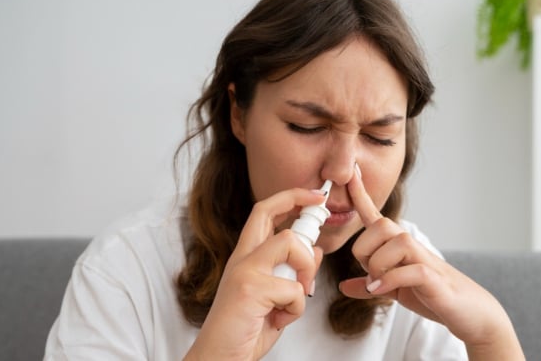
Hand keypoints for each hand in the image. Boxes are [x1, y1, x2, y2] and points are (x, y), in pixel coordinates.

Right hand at [185, 188, 324, 360]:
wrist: (220, 358)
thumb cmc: (245, 331)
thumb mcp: (276, 297)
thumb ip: (294, 272)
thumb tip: (316, 250)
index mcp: (246, 257)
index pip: (264, 212)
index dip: (290, 197)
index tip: (314, 196)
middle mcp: (242, 258)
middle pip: (267, 210)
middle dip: (299, 202)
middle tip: (319, 211)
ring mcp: (244, 270)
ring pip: (290, 243)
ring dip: (307, 268)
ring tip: (299, 294)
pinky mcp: (250, 288)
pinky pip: (294, 288)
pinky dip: (297, 307)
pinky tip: (280, 319)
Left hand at [338, 167, 523, 358]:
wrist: (472, 313)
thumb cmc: (435, 296)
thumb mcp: (396, 291)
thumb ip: (371, 285)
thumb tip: (345, 285)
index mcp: (400, 247)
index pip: (376, 216)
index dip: (361, 194)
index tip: (350, 172)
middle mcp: (412, 247)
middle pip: (380, 226)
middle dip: (365, 250)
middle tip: (369, 273)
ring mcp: (425, 260)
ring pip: (395, 243)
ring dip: (378, 267)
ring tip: (377, 286)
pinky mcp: (435, 279)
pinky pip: (410, 270)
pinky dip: (389, 281)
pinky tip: (380, 292)